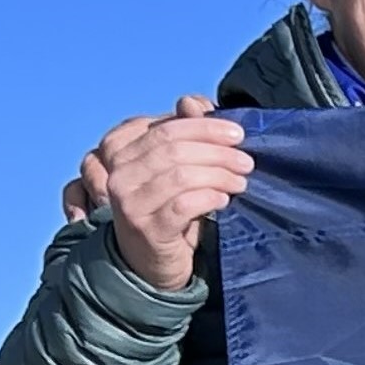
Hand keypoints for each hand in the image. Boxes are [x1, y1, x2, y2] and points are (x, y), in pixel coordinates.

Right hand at [83, 95, 251, 291]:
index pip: (165, 128)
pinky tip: (224, 199)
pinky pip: (183, 204)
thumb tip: (193, 102)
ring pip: (180, 175)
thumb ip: (186, 133)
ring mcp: (128, 202)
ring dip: (219, 174)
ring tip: (241, 180)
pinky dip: (209, 197)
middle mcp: (119, 174)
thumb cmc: (169, 208)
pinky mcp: (146, 228)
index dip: (204, 127)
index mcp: (122, 152)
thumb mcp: (176, 167)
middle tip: (246, 160)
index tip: (238, 133)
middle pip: (173, 149)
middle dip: (217, 151)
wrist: (152, 261)